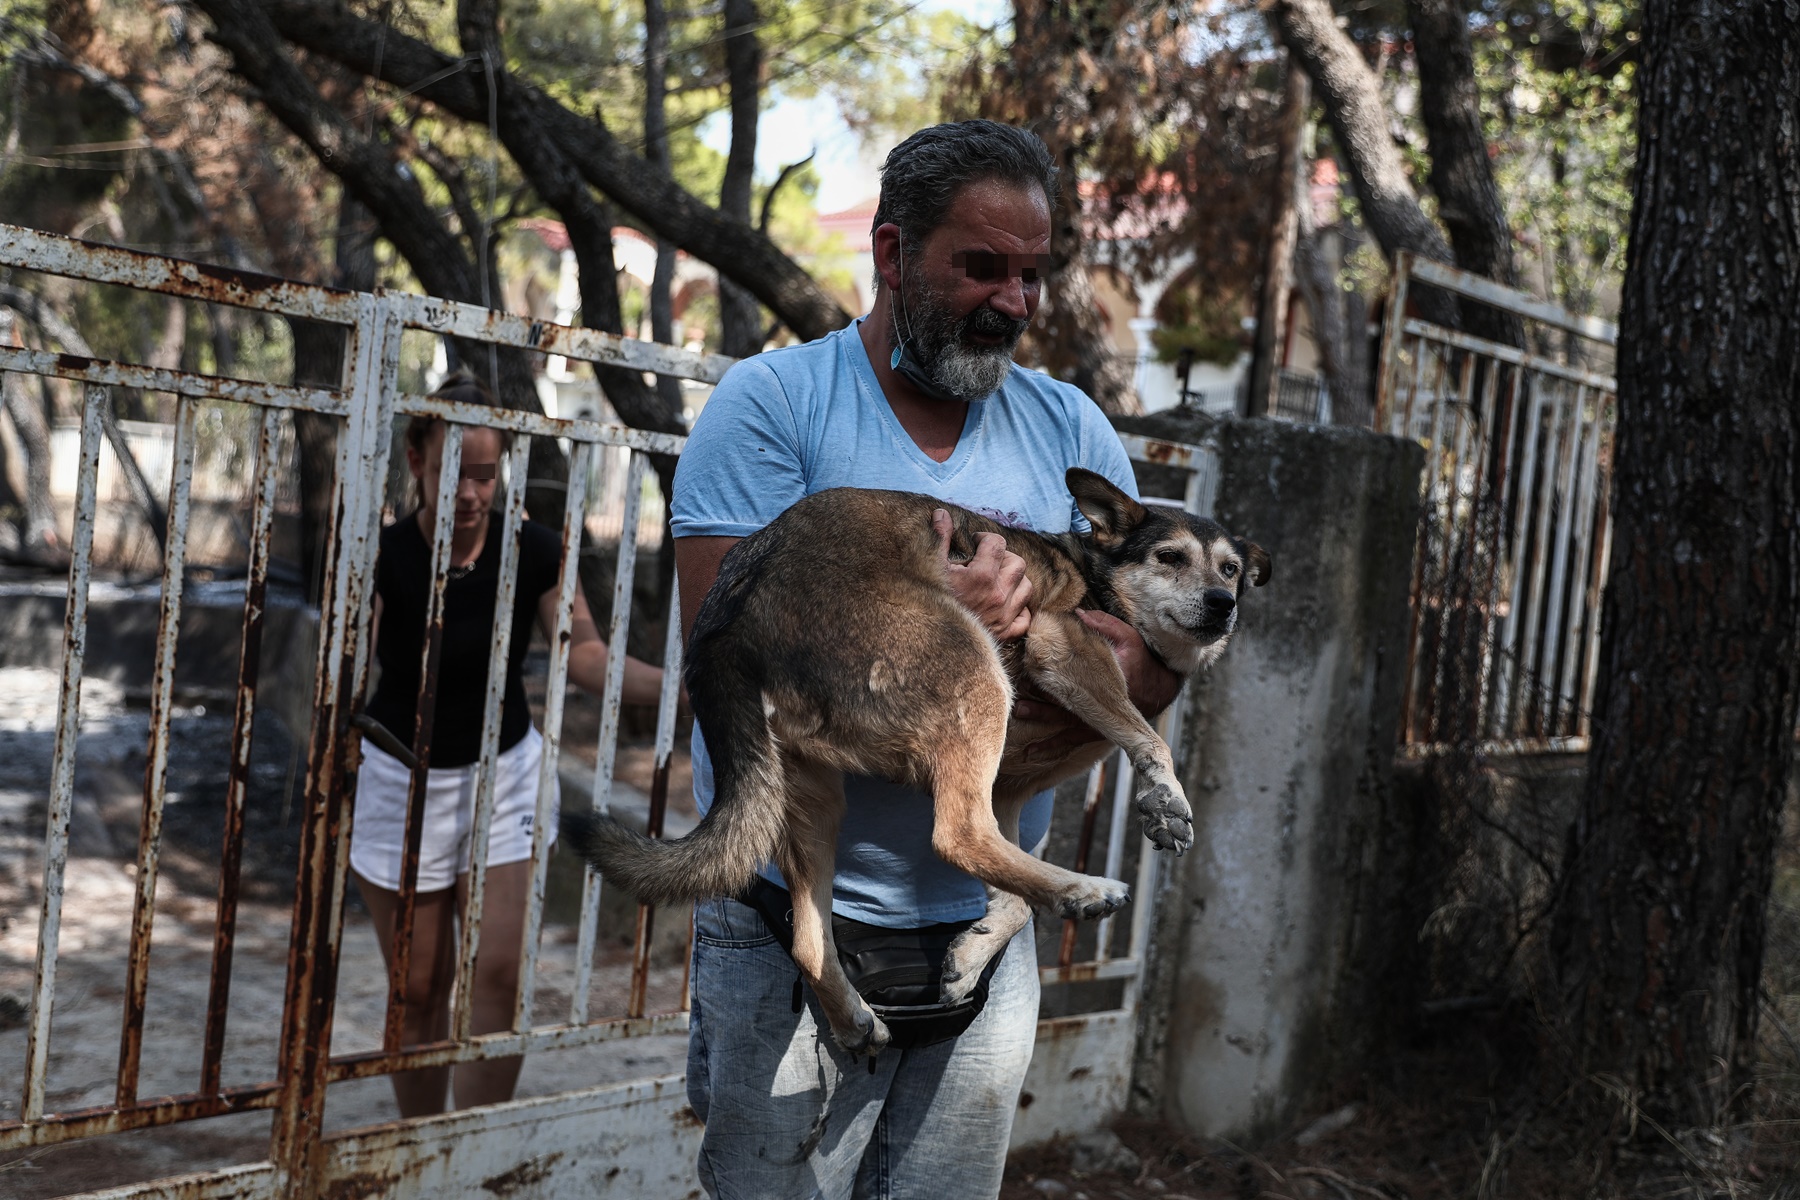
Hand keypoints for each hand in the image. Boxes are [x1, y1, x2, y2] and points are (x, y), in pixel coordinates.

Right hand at [934, 509, 1031, 639]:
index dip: (985, 539)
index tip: (975, 543)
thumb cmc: (928, 601)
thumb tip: (942, 514)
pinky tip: (1005, 605)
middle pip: (1017, 563)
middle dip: (1004, 557)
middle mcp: (998, 595)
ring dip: (1014, 580)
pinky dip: (1019, 610)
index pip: (997, 544)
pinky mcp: (1005, 634)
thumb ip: (938, 538)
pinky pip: (1025, 618)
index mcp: (981, 576)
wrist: (927, 642)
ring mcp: (1004, 616)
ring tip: (996, 580)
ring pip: (1026, 587)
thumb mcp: (928, 567)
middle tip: (987, 561)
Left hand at [1013, 611, 1182, 762]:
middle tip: (1020, 706)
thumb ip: (1105, 624)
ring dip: (1042, 725)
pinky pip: (1071, 742)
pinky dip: (1052, 748)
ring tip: (1019, 719)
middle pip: (1068, 708)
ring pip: (1066, 728)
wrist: (1157, 689)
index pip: (1079, 681)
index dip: (1056, 677)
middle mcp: (1102, 707)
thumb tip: (1079, 613)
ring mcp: (1098, 721)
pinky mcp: (1095, 730)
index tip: (1033, 671)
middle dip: (1042, 708)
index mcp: (1110, 683)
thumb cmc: (1141, 660)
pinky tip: (1031, 753)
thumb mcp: (1129, 638)